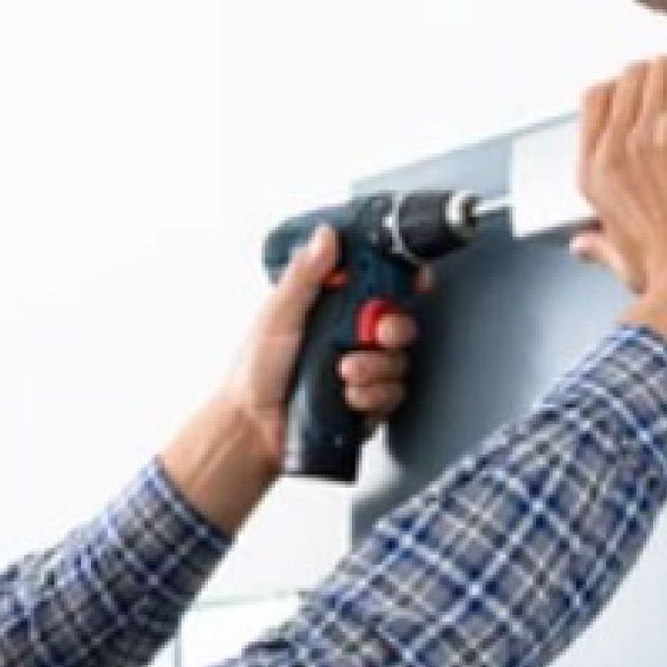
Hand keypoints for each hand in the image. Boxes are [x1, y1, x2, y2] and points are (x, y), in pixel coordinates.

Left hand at [222, 223, 423, 466]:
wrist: (252, 429)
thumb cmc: (254, 373)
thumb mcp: (277, 315)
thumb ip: (304, 276)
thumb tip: (324, 237)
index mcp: (331, 310)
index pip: (377, 288)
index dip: (401, 282)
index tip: (413, 281)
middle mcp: (350, 338)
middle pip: (398, 325)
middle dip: (395, 328)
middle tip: (379, 334)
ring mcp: (362, 372)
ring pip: (398, 362)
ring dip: (375, 368)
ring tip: (344, 374)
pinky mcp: (367, 404)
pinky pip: (392, 396)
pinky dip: (372, 397)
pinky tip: (348, 398)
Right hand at [570, 51, 666, 392]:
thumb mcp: (619, 259)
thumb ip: (597, 246)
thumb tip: (584, 247)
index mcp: (596, 173)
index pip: (597, 100)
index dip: (625, 89)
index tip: (648, 95)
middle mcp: (618, 147)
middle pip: (632, 77)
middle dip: (661, 75)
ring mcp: (651, 133)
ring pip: (662, 68)